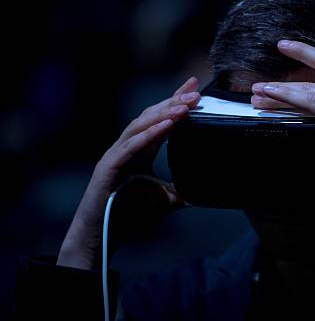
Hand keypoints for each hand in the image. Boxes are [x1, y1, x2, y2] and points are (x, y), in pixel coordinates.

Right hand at [57, 77, 200, 269]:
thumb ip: (182, 191)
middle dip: (174, 102)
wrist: (104, 232)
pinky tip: (167, 125)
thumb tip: (205, 191)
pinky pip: (131, 145)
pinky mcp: (109, 165)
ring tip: (185, 105)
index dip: (176, 101)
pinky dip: (150, 134)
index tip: (196, 88)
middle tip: (196, 92)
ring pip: (141, 125)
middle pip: (152, 116)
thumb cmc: (131, 212)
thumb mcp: (166, 199)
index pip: (161, 119)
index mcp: (141, 149)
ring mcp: (117, 153)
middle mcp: (128, 145)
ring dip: (164, 113)